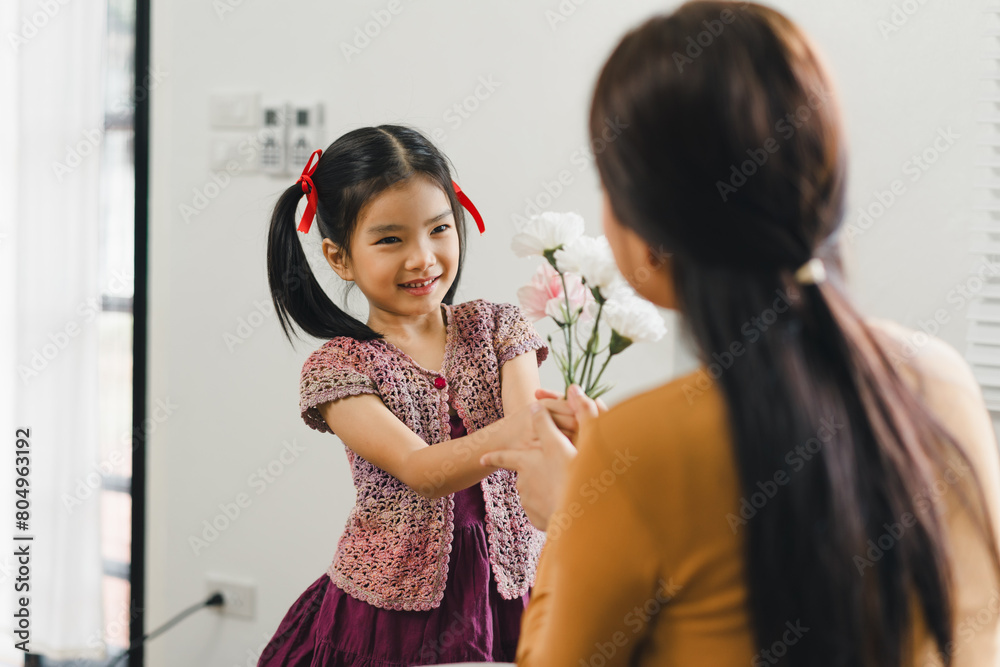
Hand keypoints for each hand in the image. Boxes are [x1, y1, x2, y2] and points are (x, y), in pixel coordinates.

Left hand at [481, 385, 602, 529]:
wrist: (582, 517)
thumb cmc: (582, 476)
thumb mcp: (583, 439)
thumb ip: (579, 413)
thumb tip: (574, 389)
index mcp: (529, 460)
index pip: (505, 456)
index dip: (494, 456)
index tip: (482, 458)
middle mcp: (523, 479)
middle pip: (528, 474)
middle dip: (539, 474)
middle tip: (558, 478)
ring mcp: (528, 501)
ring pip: (536, 492)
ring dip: (548, 491)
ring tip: (568, 492)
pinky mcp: (535, 517)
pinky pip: (542, 509)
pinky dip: (551, 507)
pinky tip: (566, 506)